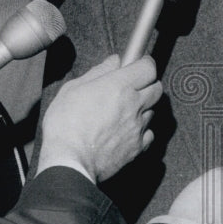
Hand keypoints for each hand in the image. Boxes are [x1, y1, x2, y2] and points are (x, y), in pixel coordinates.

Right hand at [37, 55, 161, 182]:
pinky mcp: (138, 147)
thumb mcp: (73, 89)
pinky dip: (142, 131)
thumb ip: (98, 72)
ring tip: (123, 112)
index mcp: (119, 86)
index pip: (148, 68)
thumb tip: (114, 62)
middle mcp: (134, 105)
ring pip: (152, 110)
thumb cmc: (65, 125)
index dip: (145, 64)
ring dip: (143, 108)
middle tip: (133, 87)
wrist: (69, 161)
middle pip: (157, 88)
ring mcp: (138, 127)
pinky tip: (127, 131)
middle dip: (148, 84)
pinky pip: (149, 133)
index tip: (139, 64)